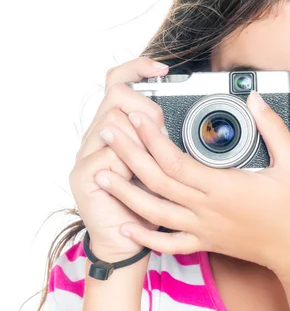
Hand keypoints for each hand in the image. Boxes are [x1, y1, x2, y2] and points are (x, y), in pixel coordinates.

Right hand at [69, 56, 171, 260]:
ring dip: (138, 142)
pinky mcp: (84, 177)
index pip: (117, 83)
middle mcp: (97, 137)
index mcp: (116, 130)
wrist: (127, 242)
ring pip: (112, 125)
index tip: (162, 68)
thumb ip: (164, 139)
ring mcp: (87, 156)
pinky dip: (126, 168)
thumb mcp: (163, 166)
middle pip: (116, 98)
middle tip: (160, 132)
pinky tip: (132, 181)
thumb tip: (186, 116)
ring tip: (149, 163)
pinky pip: (106, 158)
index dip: (136, 69)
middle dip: (145, 111)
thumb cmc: (151, 204)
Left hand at [91, 90, 289, 280]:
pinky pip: (169, 244)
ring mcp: (203, 229)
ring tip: (100, 175)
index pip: (176, 162)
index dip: (152, 139)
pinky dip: (145, 236)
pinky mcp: (205, 242)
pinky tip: (126, 226)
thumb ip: (272, 128)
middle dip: (128, 155)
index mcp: (224, 187)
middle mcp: (207, 209)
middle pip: (156, 182)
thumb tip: (254, 100)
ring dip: (125, 194)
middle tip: (109, 133)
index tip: (137, 118)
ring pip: (154, 213)